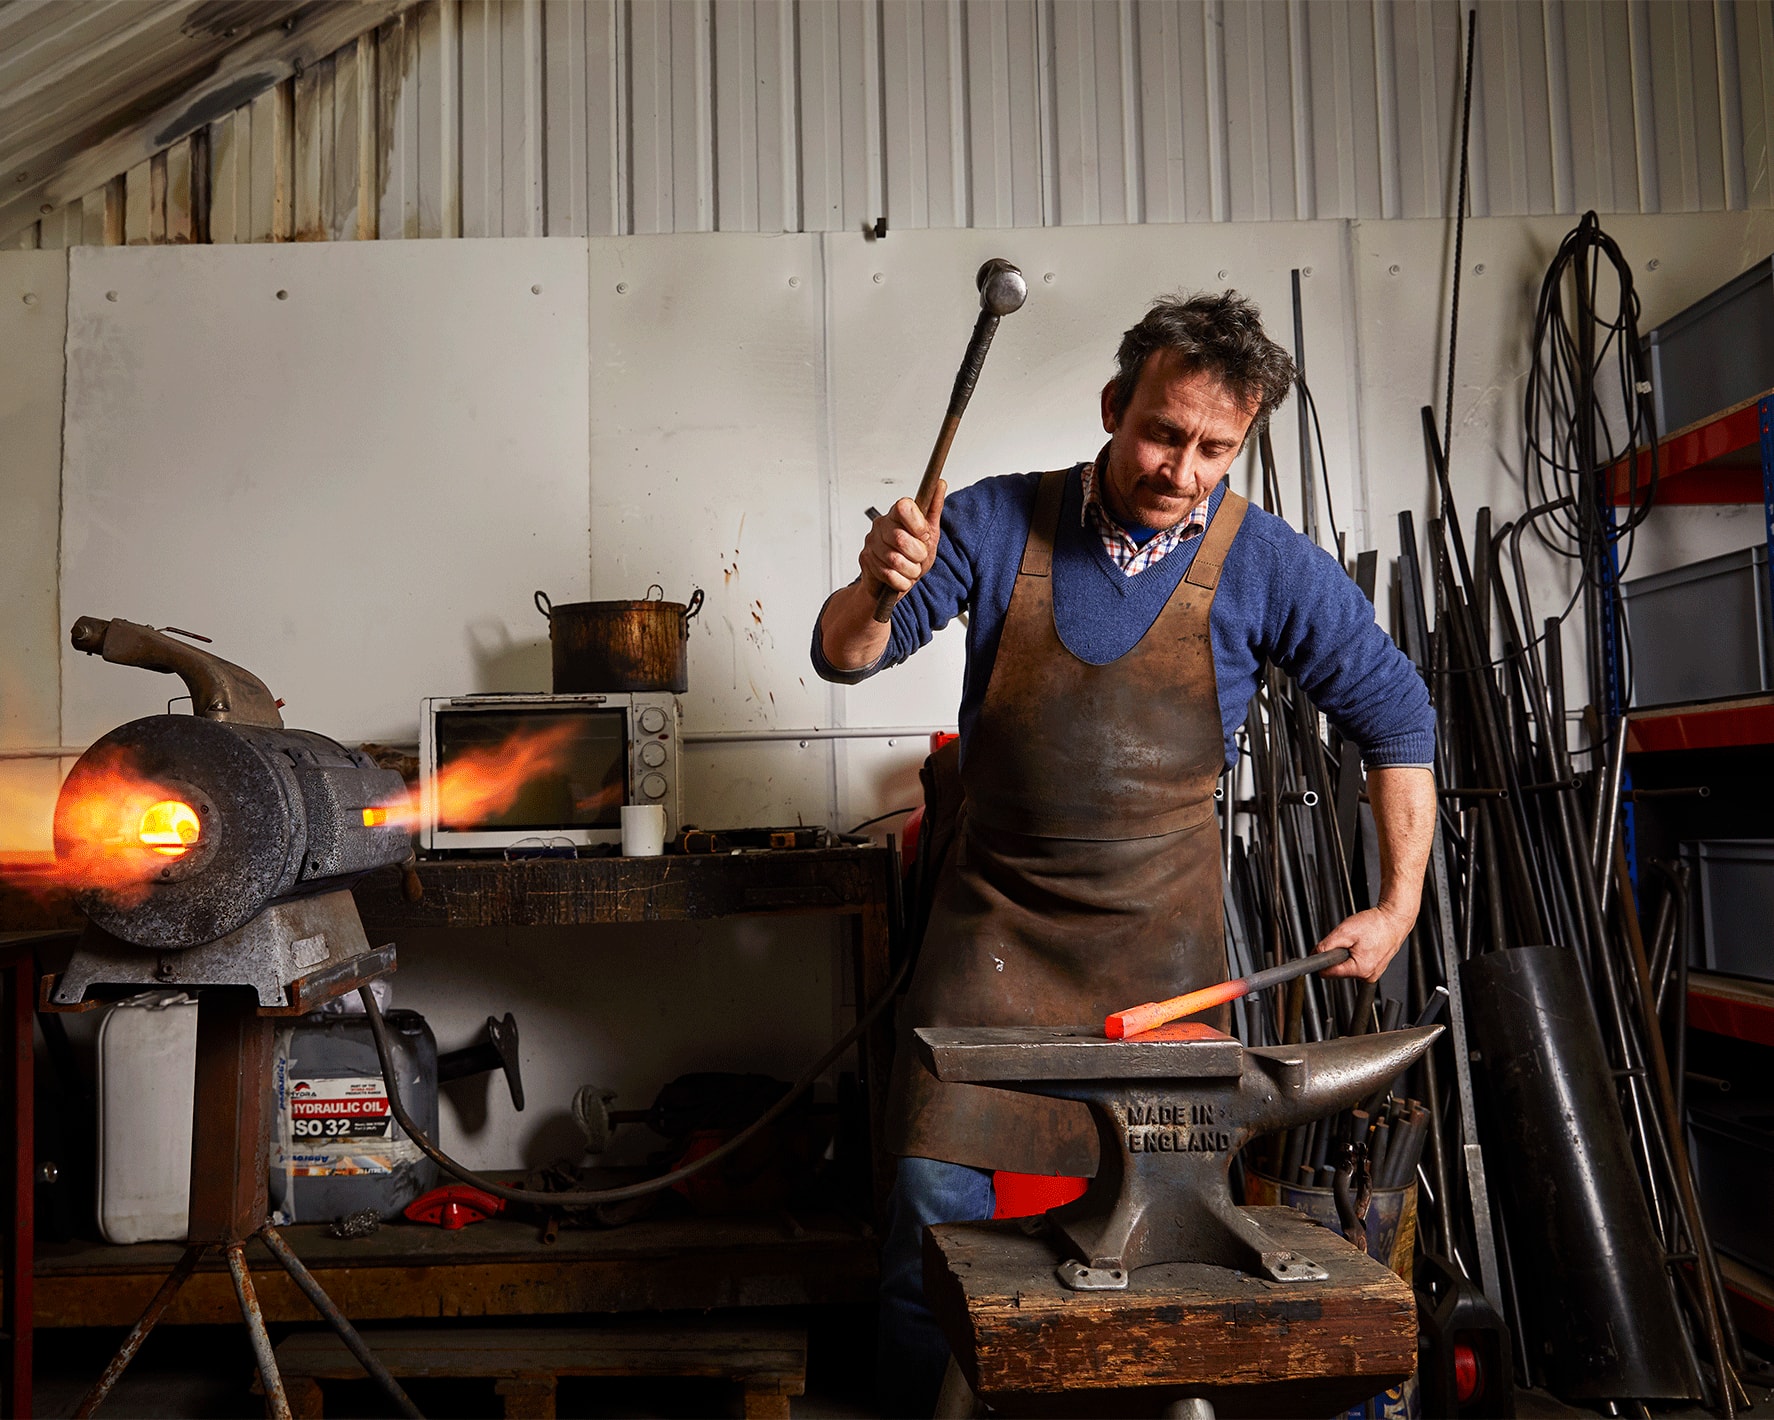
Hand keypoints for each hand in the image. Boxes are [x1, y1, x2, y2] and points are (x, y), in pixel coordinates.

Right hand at [860, 482, 945, 597]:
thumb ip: (934, 508)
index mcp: (896, 514)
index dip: (917, 525)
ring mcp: (871, 543)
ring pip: (895, 560)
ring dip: (911, 570)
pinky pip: (888, 574)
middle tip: (919, 557)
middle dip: (917, 555)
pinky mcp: (865, 560)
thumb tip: (941, 483)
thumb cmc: (912, 556)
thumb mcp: (929, 533)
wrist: (894, 581)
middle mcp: (880, 525)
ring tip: (911, 569)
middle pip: (901, 539)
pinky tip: (902, 578)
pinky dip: (902, 581)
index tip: (923, 535)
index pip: (904, 507)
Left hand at [1315, 903, 1415, 981]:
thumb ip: (1326, 946)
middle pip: (1338, 971)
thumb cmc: (1375, 924)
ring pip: (1347, 967)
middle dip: (1336, 956)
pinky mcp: (1376, 968)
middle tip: (1346, 941)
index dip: (1321, 960)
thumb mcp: (1344, 931)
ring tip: (1357, 941)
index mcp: (1360, 970)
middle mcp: (1368, 976)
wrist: (1394, 919)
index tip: (1321, 951)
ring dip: (1346, 955)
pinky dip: (1355, 954)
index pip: (1328, 973)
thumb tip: (1315, 955)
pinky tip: (1362, 944)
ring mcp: (1373, 973)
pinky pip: (1357, 964)